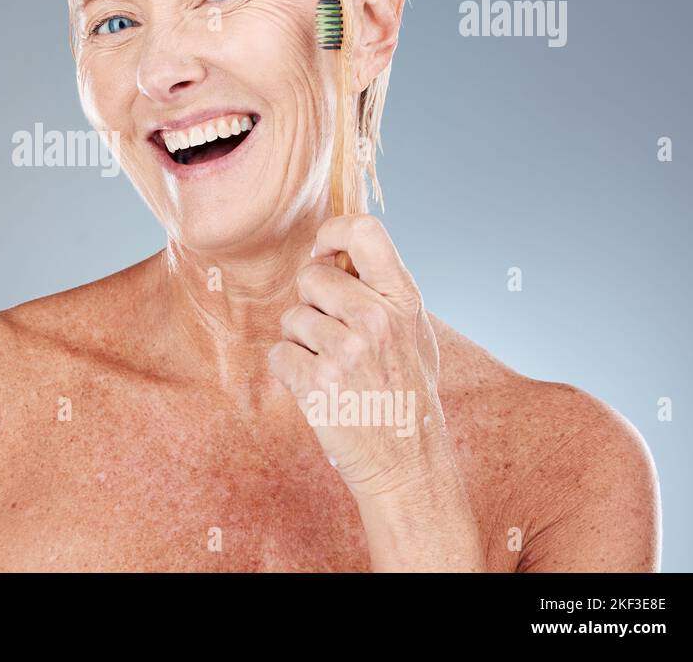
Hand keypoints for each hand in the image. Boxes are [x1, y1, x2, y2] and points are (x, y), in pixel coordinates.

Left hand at [268, 213, 483, 569]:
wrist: (409, 462)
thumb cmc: (407, 392)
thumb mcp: (413, 332)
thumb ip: (381, 289)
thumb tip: (339, 249)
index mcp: (403, 300)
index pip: (364, 230)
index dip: (333, 232)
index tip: (324, 252)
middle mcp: (375, 319)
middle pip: (311, 277)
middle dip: (313, 304)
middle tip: (336, 338)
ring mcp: (346, 351)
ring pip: (292, 318)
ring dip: (302, 342)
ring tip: (335, 370)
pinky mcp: (317, 382)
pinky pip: (278, 354)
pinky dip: (290, 371)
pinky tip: (320, 389)